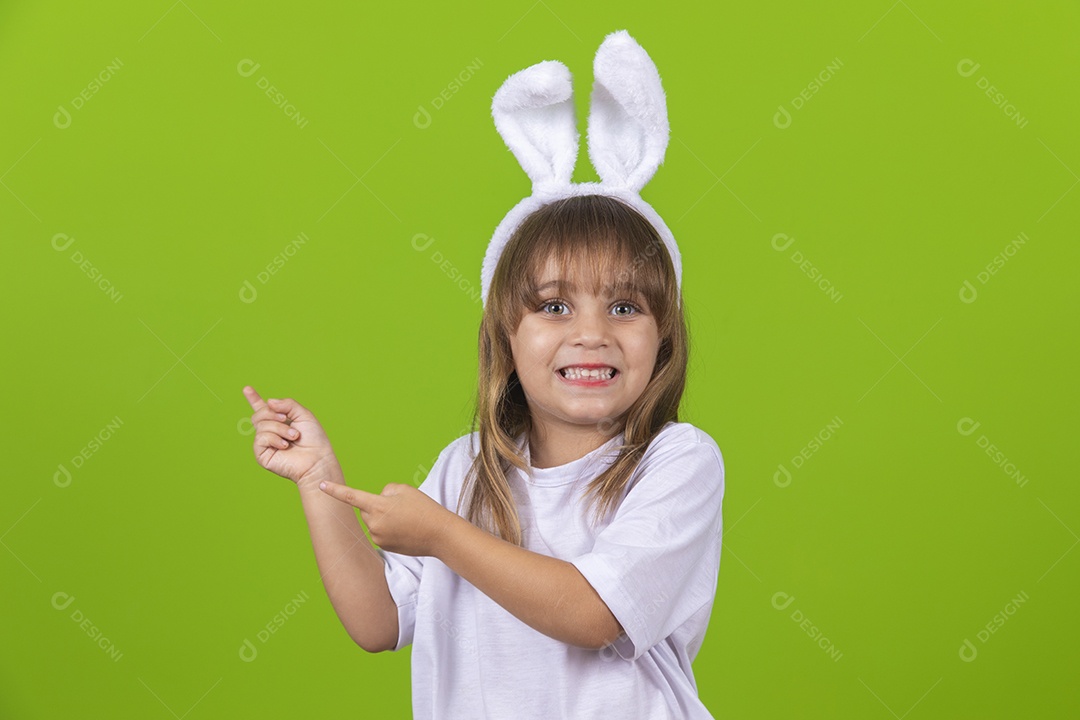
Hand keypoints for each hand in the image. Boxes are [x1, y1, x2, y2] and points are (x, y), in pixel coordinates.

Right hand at [243, 386, 336, 484]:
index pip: (263, 409)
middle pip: (259, 414)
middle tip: (287, 419)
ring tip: (294, 437)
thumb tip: (268, 402)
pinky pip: (261, 438)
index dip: (254, 398)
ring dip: (280, 428)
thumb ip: (287, 404)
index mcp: (279, 421)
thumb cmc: (314, 439)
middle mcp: (270, 432)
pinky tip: (285, 446)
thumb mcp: (303, 415)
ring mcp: (265, 444)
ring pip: (261, 425)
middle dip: (273, 414)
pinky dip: (275, 439)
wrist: (317, 460)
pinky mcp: (262, 455)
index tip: (246, 388)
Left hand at [318, 482, 456, 556]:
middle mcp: (374, 523)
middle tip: (401, 507)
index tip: (321, 485)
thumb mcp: (405, 489)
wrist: (439, 535)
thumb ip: (386, 491)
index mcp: (378, 506)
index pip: (351, 496)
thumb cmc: (424, 509)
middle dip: (378, 505)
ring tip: (406, 520)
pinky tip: (405, 530)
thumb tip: (378, 500)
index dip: (335, 490)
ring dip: (384, 517)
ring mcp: (378, 536)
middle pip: (366, 508)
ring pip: (374, 520)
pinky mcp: (383, 546)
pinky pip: (380, 532)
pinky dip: (389, 529)